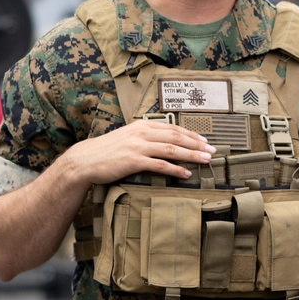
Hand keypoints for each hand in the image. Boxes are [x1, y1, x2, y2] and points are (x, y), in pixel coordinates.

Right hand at [59, 121, 214, 190]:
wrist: (85, 160)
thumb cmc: (107, 151)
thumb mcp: (127, 138)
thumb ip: (145, 138)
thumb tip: (164, 143)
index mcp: (142, 126)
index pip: (172, 128)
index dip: (191, 134)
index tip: (205, 140)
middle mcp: (142, 133)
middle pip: (176, 136)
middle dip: (197, 144)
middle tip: (213, 151)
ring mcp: (138, 146)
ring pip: (172, 149)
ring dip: (192, 155)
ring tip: (206, 160)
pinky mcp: (134, 160)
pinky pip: (160, 165)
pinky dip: (176, 169)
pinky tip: (186, 173)